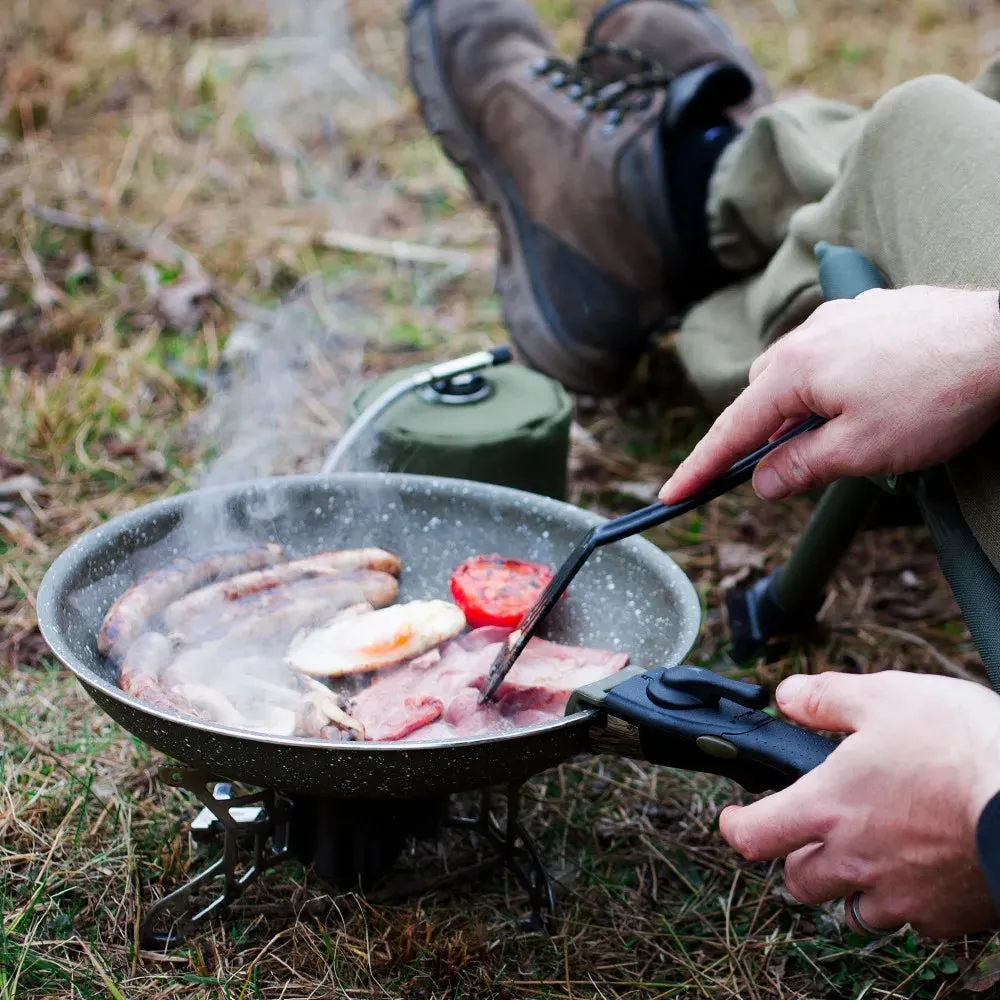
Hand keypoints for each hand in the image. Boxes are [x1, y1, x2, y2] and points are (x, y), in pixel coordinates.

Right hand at [659, 287, 999, 503]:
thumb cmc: (935, 396)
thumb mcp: (860, 451)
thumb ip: (800, 467)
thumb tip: (761, 481)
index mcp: (793, 372)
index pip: (732, 430)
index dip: (701, 467)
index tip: (674, 493)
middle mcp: (807, 336)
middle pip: (761, 396)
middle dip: (760, 434)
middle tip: (780, 471)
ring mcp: (842, 318)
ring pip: (798, 372)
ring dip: (800, 408)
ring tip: (839, 436)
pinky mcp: (873, 313)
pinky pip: (832, 352)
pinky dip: (831, 383)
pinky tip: (868, 398)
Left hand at [719, 671, 999, 937]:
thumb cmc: (960, 745)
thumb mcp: (883, 696)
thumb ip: (824, 698)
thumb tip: (785, 696)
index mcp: (826, 808)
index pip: (754, 835)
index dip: (734, 827)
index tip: (734, 818)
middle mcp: (854, 861)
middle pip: (799, 881)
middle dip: (796, 859)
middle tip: (811, 835)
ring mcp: (901, 896)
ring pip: (852, 910)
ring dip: (849, 888)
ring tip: (866, 858)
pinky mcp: (946, 917)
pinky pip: (911, 922)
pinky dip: (907, 902)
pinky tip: (922, 873)